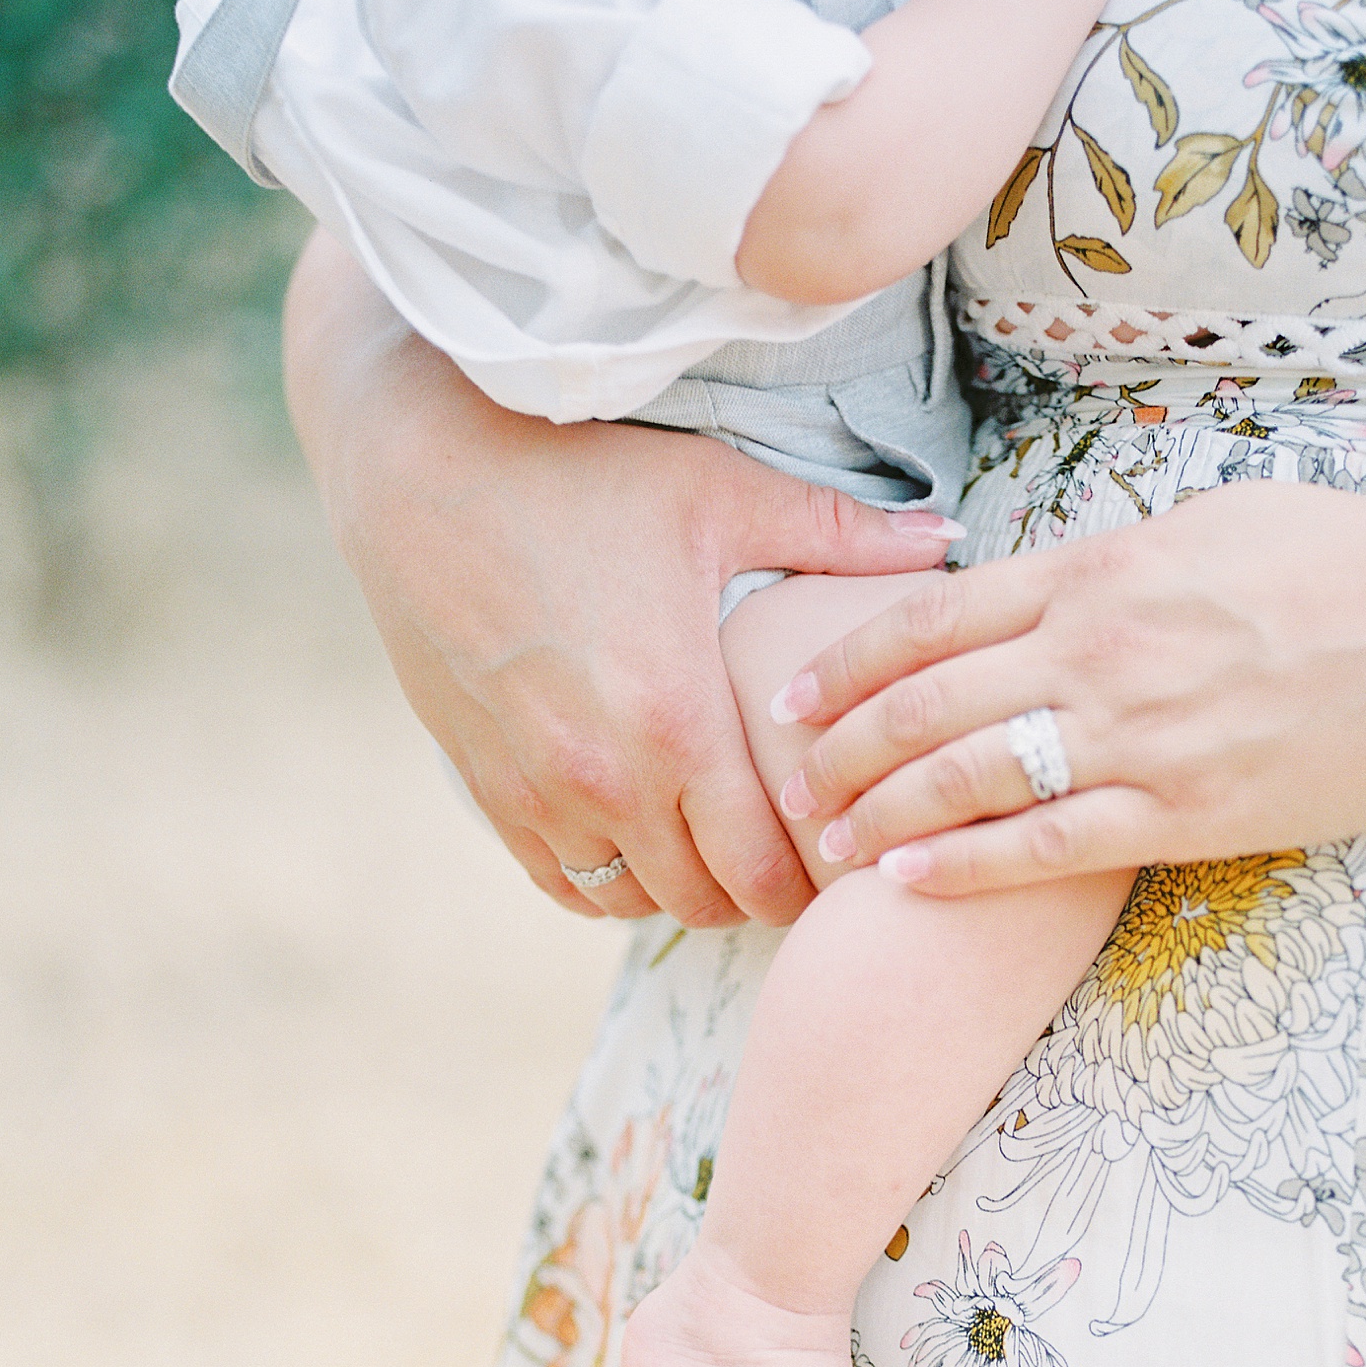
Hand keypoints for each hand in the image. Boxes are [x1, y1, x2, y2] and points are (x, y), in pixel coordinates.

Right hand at [283, 229, 960, 926]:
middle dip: (754, 890)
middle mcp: (603, 780)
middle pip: (703, 902)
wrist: (416, 465)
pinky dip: (607, 875)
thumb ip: (839, 535)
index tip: (836, 854)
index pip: (762, 871)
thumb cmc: (576, 470)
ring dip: (680, 884)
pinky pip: (560, 881)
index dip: (809, 882)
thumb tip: (949, 543)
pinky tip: (638, 834)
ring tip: (715, 839)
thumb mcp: (718, 491)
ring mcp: (535, 792)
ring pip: (632, 900)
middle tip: (789, 851)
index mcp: (675, 722)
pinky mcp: (483, 785)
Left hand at [775, 484, 1365, 891]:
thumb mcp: (1217, 520)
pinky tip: (908, 885)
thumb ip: (1117, 557)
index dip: (846, 660)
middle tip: (794, 785)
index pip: (932, 618)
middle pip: (926, 703)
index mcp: (1101, 567)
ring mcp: (1137, 735)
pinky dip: (964, 868)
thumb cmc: (1355, 565)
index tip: (790, 694)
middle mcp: (1099, 649)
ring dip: (881, 816)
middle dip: (840, 749)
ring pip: (967, 779)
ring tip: (830, 845)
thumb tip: (1053, 579)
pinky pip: (1044, 847)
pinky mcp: (1184, 812)